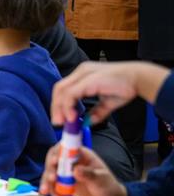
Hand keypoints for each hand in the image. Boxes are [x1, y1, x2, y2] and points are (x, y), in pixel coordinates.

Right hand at [39, 145, 126, 195]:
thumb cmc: (106, 184)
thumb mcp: (100, 179)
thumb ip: (89, 174)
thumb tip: (75, 170)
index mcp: (81, 154)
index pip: (66, 147)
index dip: (58, 152)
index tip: (55, 160)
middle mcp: (70, 161)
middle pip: (53, 159)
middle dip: (49, 169)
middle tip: (52, 178)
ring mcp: (65, 172)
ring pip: (50, 173)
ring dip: (47, 181)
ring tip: (47, 191)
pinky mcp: (61, 182)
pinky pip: (52, 184)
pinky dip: (51, 191)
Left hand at [51, 61, 168, 124]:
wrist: (140, 79)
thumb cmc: (126, 87)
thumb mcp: (107, 103)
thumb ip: (96, 112)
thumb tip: (88, 122)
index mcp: (83, 75)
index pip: (64, 89)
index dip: (59, 104)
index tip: (61, 119)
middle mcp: (81, 72)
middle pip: (59, 89)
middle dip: (56, 107)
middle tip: (58, 123)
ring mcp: (83, 74)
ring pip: (62, 91)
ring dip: (60, 108)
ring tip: (64, 122)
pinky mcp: (87, 80)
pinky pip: (71, 94)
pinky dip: (68, 106)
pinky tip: (72, 117)